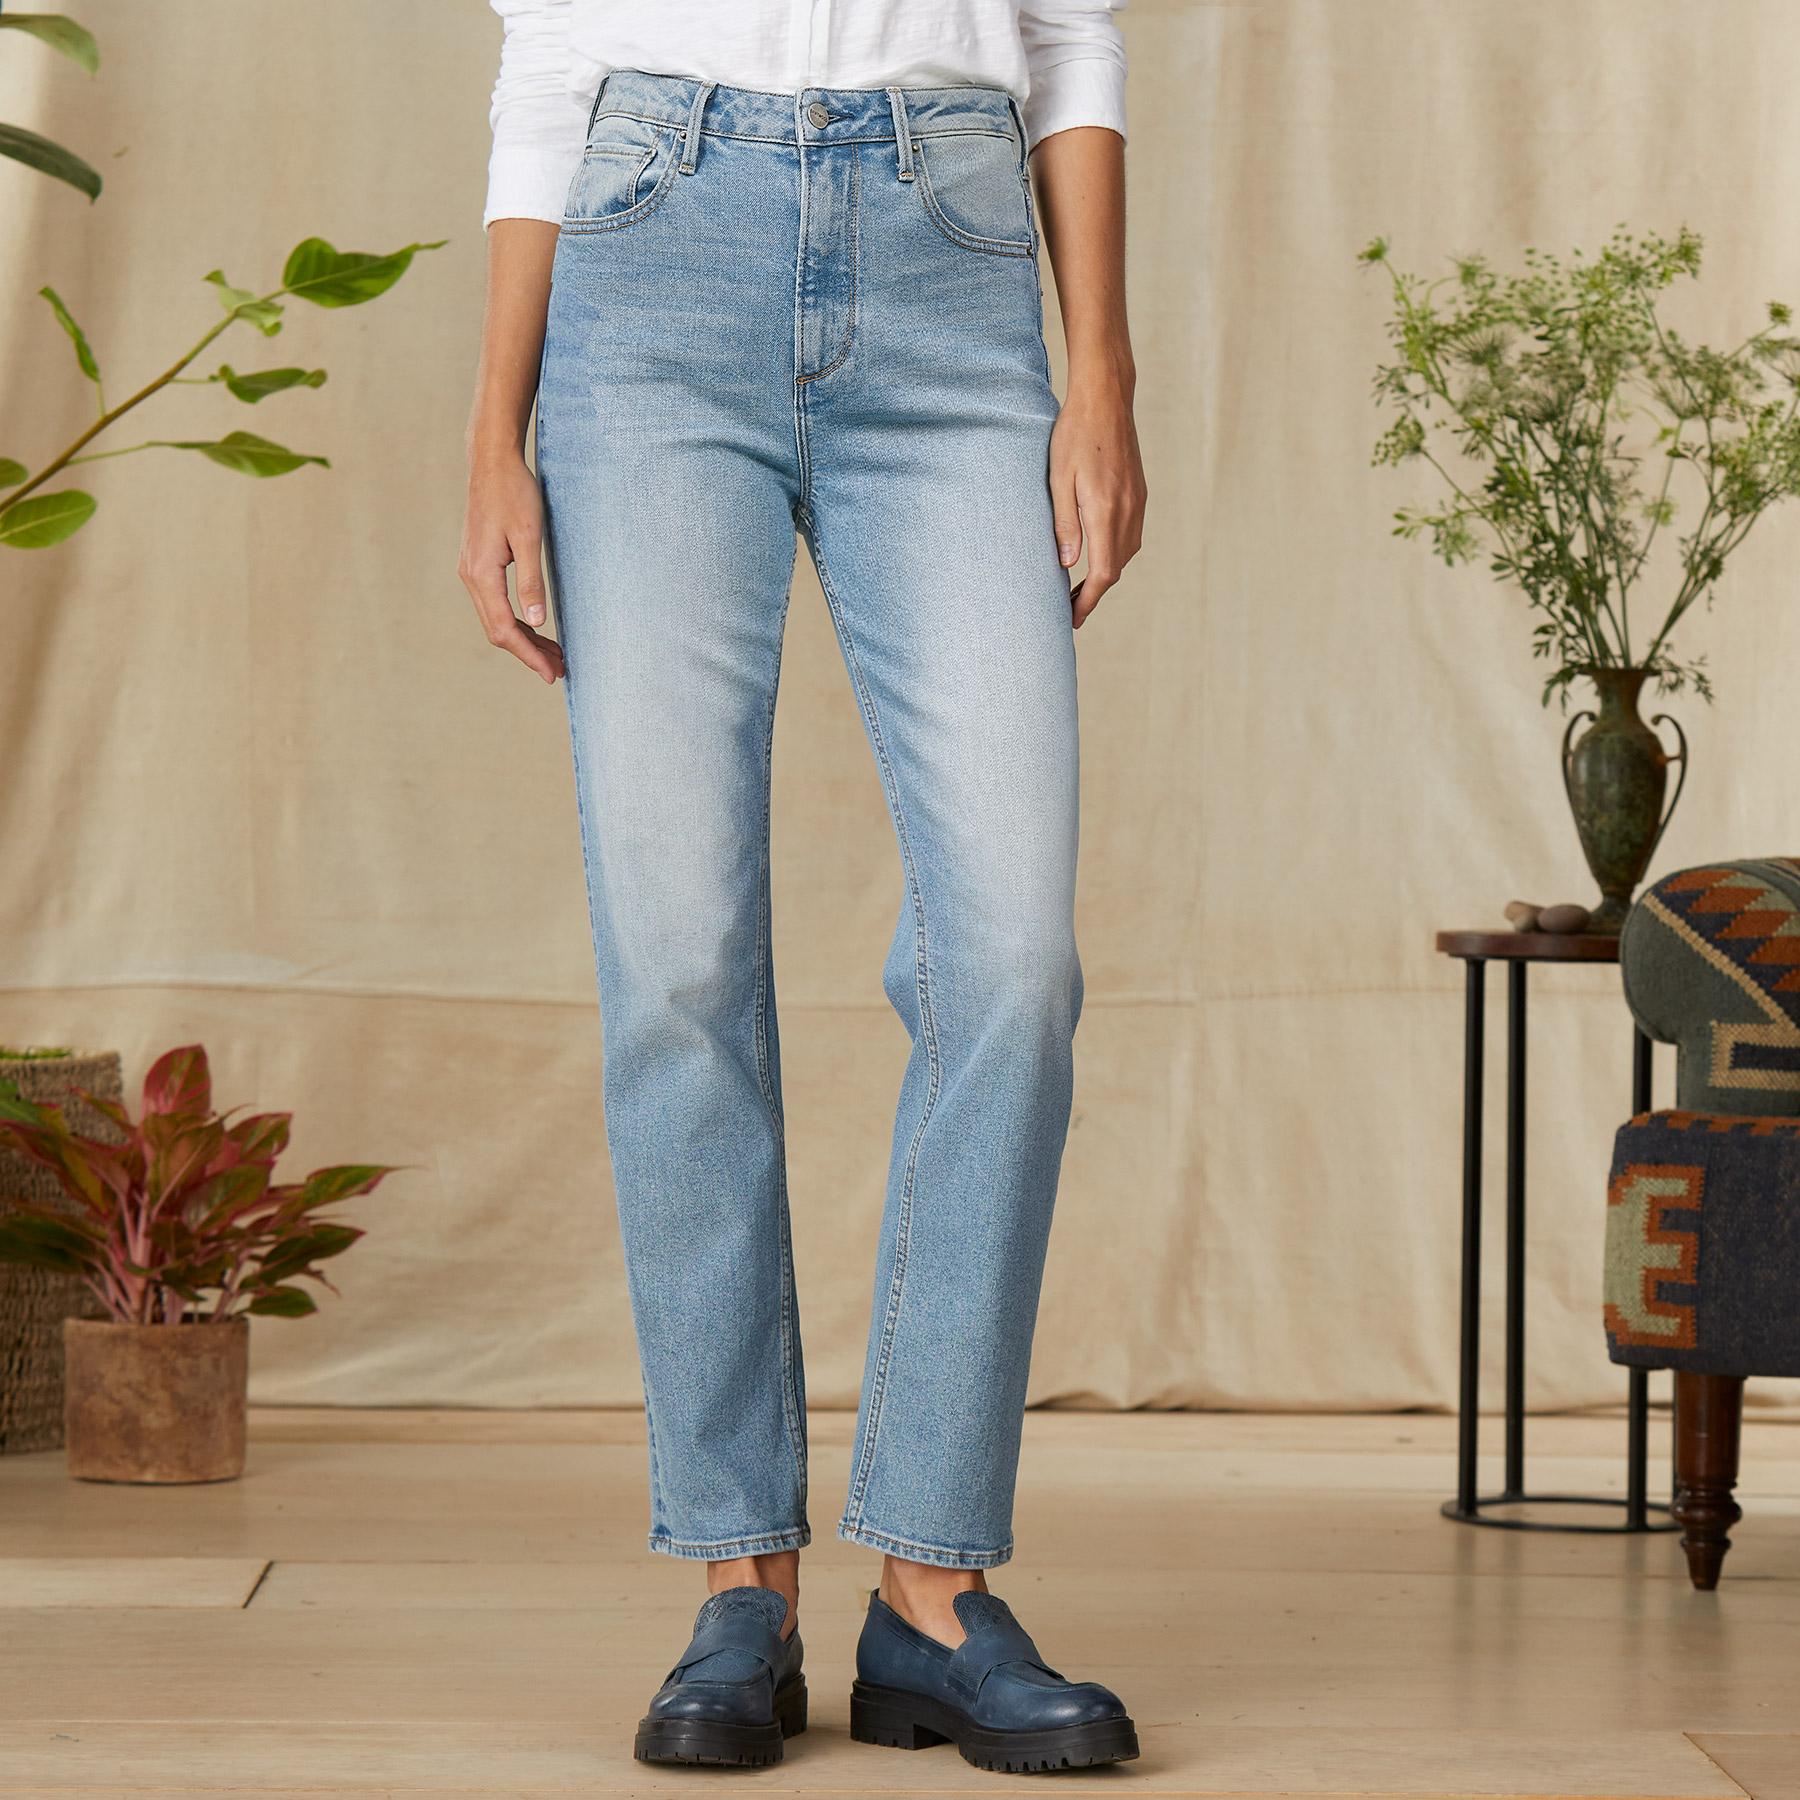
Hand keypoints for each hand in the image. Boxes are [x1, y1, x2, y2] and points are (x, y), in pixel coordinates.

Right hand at [459, 450, 564, 683]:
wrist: (492, 462)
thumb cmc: (514, 493)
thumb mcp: (530, 537)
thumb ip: (532, 581)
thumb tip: (536, 622)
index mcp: (482, 573)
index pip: (505, 629)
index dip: (529, 655)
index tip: (551, 673)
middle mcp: (471, 576)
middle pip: (498, 630)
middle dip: (528, 653)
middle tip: (559, 668)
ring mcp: (471, 570)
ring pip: (495, 619)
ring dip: (523, 639)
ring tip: (553, 653)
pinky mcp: (478, 564)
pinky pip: (494, 603)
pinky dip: (515, 621)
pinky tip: (535, 626)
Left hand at [1049, 373, 1146, 628]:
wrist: (1106, 397)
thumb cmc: (1073, 433)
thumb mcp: (1058, 479)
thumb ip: (1064, 524)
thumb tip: (1068, 565)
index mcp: (1106, 511)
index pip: (1102, 573)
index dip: (1088, 601)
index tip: (1072, 619)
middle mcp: (1128, 511)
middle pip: (1116, 568)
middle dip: (1094, 594)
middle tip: (1069, 610)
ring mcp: (1138, 502)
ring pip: (1126, 553)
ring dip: (1105, 574)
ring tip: (1080, 587)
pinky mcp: (1140, 493)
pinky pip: (1131, 534)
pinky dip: (1115, 553)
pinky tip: (1097, 554)